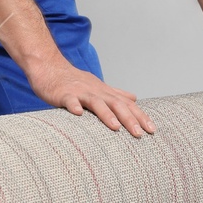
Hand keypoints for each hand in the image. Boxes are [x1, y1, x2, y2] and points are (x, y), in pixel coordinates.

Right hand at [27, 60, 155, 137]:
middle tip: (140, 134)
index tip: (152, 130)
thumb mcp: (98, 87)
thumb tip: (134, 98)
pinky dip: (74, 105)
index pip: (127, 105)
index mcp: (105, 92)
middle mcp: (96, 91)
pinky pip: (70, 100)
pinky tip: (78, 113)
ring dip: (106, 114)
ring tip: (116, 127)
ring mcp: (80, 92)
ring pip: (96, 103)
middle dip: (129, 119)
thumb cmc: (74, 82)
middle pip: (116, 104)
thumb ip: (116, 94)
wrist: (50, 68)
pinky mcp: (64, 94)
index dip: (140, 116)